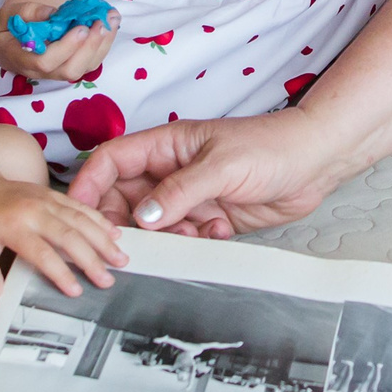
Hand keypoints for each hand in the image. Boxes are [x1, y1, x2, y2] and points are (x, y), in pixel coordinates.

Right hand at [0, 2, 119, 83]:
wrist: (7, 46)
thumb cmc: (6, 29)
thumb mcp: (7, 16)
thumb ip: (28, 13)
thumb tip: (54, 13)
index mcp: (21, 58)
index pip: (44, 62)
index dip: (66, 48)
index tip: (81, 28)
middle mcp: (41, 71)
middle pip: (70, 70)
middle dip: (90, 47)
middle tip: (101, 22)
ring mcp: (57, 71)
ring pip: (84, 68)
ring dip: (102, 44)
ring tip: (111, 18)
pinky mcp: (70, 66)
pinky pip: (90, 62)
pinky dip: (104, 44)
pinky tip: (110, 23)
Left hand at [0, 172, 128, 300]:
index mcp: (14, 227)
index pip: (42, 253)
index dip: (60, 273)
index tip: (76, 291)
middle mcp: (34, 211)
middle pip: (69, 236)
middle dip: (91, 259)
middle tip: (108, 280)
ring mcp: (47, 200)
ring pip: (81, 220)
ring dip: (102, 240)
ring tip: (120, 259)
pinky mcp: (55, 194)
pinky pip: (82, 207)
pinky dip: (100, 220)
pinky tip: (115, 234)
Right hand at [68, 110, 338, 239]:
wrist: (315, 162)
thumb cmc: (271, 146)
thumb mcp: (222, 165)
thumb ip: (181, 192)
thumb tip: (142, 218)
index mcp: (166, 146)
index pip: (112, 162)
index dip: (88, 185)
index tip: (76, 213)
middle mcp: (171, 171)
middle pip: (123, 200)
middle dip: (125, 224)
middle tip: (133, 245)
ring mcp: (188, 196)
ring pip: (152, 225)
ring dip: (165, 237)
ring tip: (193, 233)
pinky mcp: (207, 218)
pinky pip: (182, 238)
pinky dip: (193, 242)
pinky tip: (219, 231)